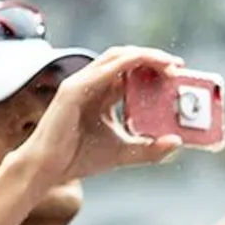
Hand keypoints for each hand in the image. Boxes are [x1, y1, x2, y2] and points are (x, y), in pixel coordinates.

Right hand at [14, 46, 186, 185]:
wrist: (47, 170)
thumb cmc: (77, 159)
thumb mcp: (123, 152)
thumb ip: (149, 149)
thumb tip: (177, 141)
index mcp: (100, 95)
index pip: (130, 71)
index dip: (154, 67)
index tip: (177, 75)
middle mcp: (91, 84)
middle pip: (126, 57)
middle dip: (155, 58)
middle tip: (178, 68)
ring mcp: (81, 83)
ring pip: (118, 55)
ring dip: (147, 55)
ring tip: (169, 66)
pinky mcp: (75, 88)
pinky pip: (109, 67)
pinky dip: (133, 62)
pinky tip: (151, 67)